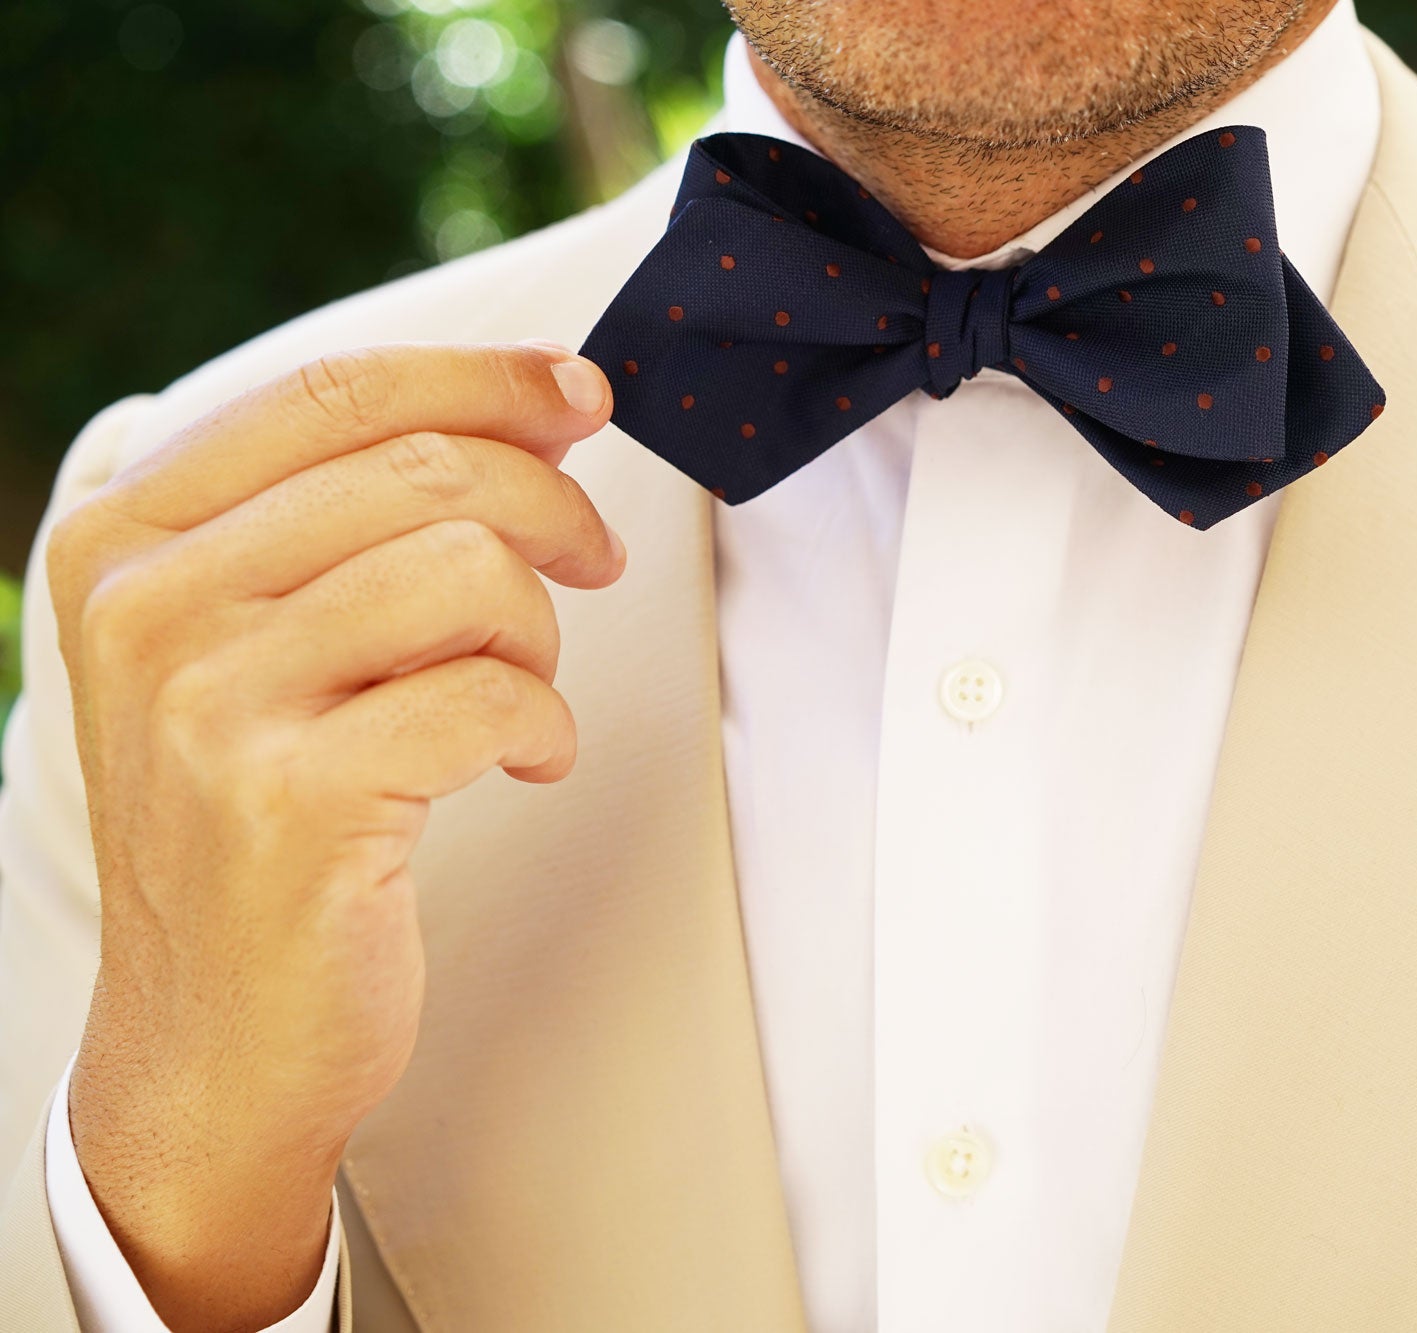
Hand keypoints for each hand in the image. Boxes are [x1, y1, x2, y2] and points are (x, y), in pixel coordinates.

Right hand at [45, 342, 624, 1330]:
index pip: (334, 393)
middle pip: (424, 469)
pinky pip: (492, 697)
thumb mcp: (252, 645)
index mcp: (125, 538)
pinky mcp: (290, 802)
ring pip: (469, 572)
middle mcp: (147, 606)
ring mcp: (208, 705)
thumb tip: (542, 403)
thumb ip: (350, 517)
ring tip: (522, 693)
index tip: (583, 394)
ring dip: (539, 634)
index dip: (485, 377)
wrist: (209, 1038)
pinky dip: (545, 728)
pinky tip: (522, 765)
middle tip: (594, 562)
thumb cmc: (263, 821)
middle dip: (551, 508)